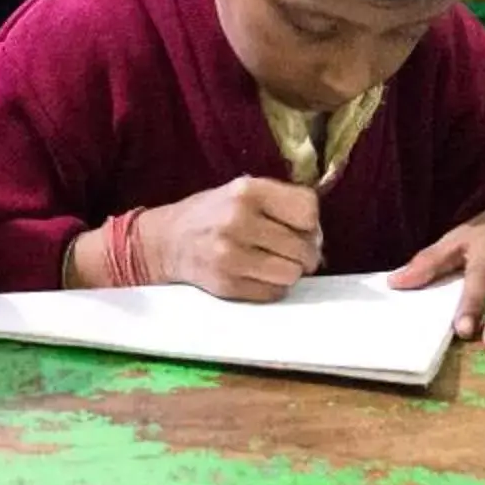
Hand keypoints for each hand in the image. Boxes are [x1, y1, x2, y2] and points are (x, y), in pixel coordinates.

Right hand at [144, 176, 322, 300]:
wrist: (166, 241)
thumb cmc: (213, 213)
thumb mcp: (242, 192)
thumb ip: (282, 205)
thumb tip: (318, 239)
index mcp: (247, 191)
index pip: (307, 209)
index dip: (311, 222)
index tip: (300, 227)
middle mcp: (238, 221)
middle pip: (303, 246)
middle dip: (305, 252)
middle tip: (291, 250)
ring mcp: (230, 255)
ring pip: (291, 274)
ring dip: (289, 272)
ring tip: (275, 263)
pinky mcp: (225, 285)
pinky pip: (272, 293)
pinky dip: (272, 287)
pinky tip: (258, 275)